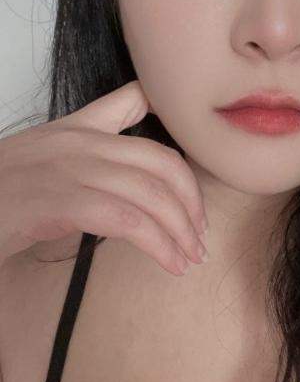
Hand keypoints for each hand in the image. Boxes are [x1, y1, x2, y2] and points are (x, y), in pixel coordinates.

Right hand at [0, 80, 207, 275]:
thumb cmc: (2, 187)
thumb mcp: (50, 151)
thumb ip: (95, 131)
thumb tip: (136, 119)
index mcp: (80, 128)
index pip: (148, 128)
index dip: (183, 168)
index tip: (194, 206)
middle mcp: (81, 142)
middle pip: (161, 164)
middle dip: (190, 204)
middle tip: (198, 237)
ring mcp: (70, 168)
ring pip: (150, 194)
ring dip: (179, 231)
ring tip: (188, 258)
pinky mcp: (59, 201)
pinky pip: (127, 220)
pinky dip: (157, 244)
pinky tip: (168, 263)